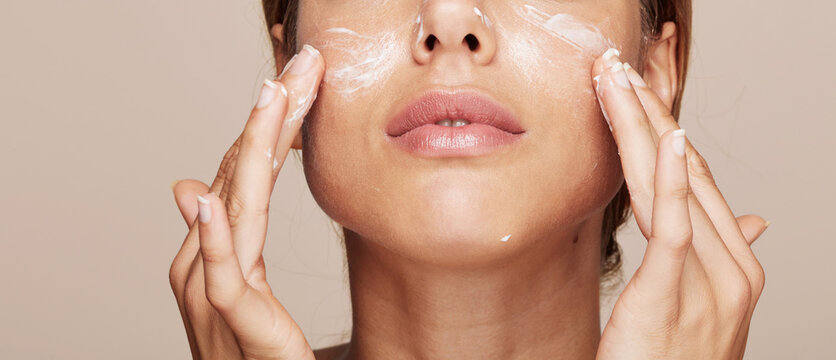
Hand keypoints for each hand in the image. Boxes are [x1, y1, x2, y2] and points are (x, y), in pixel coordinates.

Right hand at [169, 45, 324, 359]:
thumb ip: (228, 237)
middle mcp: (203, 257)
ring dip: (254, 147)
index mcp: (212, 246)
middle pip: (241, 173)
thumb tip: (192, 187)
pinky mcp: (231, 317)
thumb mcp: (244, 284)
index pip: (242, 171)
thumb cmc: (250, 346)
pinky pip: (223, 274)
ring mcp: (212, 286)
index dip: (271, 122)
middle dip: (273, 116)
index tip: (302, 79)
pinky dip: (214, 236)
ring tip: (272, 98)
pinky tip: (211, 199)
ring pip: (236, 205)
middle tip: (302, 66)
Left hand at [592, 49, 768, 358]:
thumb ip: (725, 255)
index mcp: (736, 264)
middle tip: (618, 67)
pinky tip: (665, 139)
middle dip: (650, 115)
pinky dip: (670, 181)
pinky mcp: (675, 293)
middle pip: (684, 173)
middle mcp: (733, 267)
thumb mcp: (703, 304)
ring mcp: (711, 281)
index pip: (696, 183)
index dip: (665, 132)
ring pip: (673, 187)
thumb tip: (753, 220)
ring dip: (644, 128)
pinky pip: (675, 228)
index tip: (635, 93)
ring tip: (618, 82)